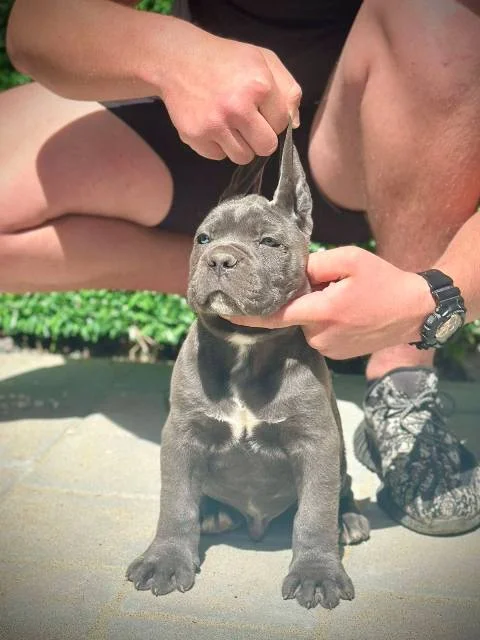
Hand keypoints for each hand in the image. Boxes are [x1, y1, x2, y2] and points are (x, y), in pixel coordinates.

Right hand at [159, 20, 301, 163]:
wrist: (177, 59)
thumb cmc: (226, 60)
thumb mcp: (263, 60)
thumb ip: (287, 89)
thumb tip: (294, 123)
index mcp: (260, 85)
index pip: (282, 124)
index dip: (272, 118)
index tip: (260, 108)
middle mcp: (237, 107)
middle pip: (266, 147)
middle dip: (260, 138)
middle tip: (248, 123)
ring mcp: (214, 124)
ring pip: (243, 157)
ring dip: (240, 145)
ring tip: (230, 125)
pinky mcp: (195, 136)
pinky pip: (218, 156)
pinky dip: (217, 146)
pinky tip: (212, 125)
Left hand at [227, 247, 433, 358]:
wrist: (414, 311)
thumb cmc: (383, 281)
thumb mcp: (350, 259)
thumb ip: (315, 263)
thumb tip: (290, 271)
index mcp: (322, 313)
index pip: (275, 317)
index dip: (248, 316)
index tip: (224, 312)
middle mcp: (320, 336)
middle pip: (293, 315)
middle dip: (300, 299)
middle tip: (324, 284)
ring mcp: (328, 349)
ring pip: (305, 325)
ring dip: (312, 310)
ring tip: (340, 298)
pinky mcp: (336, 355)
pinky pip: (317, 334)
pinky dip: (322, 321)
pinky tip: (344, 312)